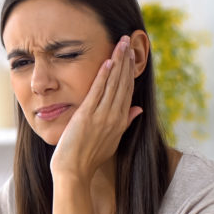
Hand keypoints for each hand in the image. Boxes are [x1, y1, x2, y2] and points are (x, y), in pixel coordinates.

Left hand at [50, 34, 143, 182]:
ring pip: (113, 84)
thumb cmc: (88, 159)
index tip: (131, 55)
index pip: (128, 91)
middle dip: (126, 61)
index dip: (130, 72)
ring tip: (121, 43)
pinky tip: (107, 61)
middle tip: (128, 40)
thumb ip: (125, 123)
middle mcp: (114, 118)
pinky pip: (97, 92)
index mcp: (121, 123)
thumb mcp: (111, 141)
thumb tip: (138, 109)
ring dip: (118, 62)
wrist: (74, 172)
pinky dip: (103, 76)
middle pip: (123, 83)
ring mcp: (101, 117)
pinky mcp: (87, 116)